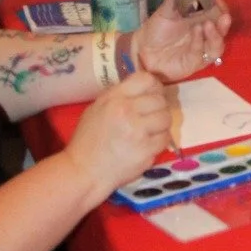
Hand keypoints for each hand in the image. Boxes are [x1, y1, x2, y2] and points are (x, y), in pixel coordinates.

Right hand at [65, 71, 172, 198]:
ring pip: (166, 118)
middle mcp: (127, 111)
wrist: (84, 171)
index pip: (145, 79)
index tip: (153, 94)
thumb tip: (144, 90)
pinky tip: (147, 145)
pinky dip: (159, 141)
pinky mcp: (146, 150)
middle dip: (158, 108)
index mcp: (114, 98)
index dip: (154, 86)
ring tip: (150, 131)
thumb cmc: (88, 140)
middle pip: (160, 100)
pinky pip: (165, 139)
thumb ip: (119, 97)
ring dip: (161, 125)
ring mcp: (138, 131)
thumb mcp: (97, 109)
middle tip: (150, 117)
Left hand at [131, 0, 231, 81]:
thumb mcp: (166, 11)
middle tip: (224, 16)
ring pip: (216, 45)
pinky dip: (200, 42)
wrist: (143, 49)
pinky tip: (196, 32)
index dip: (220, 8)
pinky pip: (201, 54)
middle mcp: (204, 35)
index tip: (218, 2)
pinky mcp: (194, 63)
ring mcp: (201, 50)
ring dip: (215, 35)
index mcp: (200, 20)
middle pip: (221, 30)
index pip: (217, 14)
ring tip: (208, 25)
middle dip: (224, 23)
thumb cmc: (157, 30)